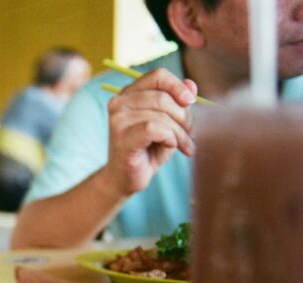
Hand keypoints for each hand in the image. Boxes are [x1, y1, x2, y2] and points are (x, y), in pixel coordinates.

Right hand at [104, 68, 196, 195]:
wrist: (125, 179)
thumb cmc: (147, 150)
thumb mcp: (167, 123)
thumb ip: (177, 103)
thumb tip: (191, 85)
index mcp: (129, 94)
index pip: (157, 76)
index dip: (178, 86)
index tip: (191, 102)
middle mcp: (119, 103)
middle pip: (163, 97)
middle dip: (184, 117)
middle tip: (191, 135)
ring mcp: (118, 121)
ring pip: (161, 116)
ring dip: (180, 132)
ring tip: (185, 146)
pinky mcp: (122, 138)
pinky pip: (154, 129)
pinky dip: (169, 138)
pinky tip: (170, 146)